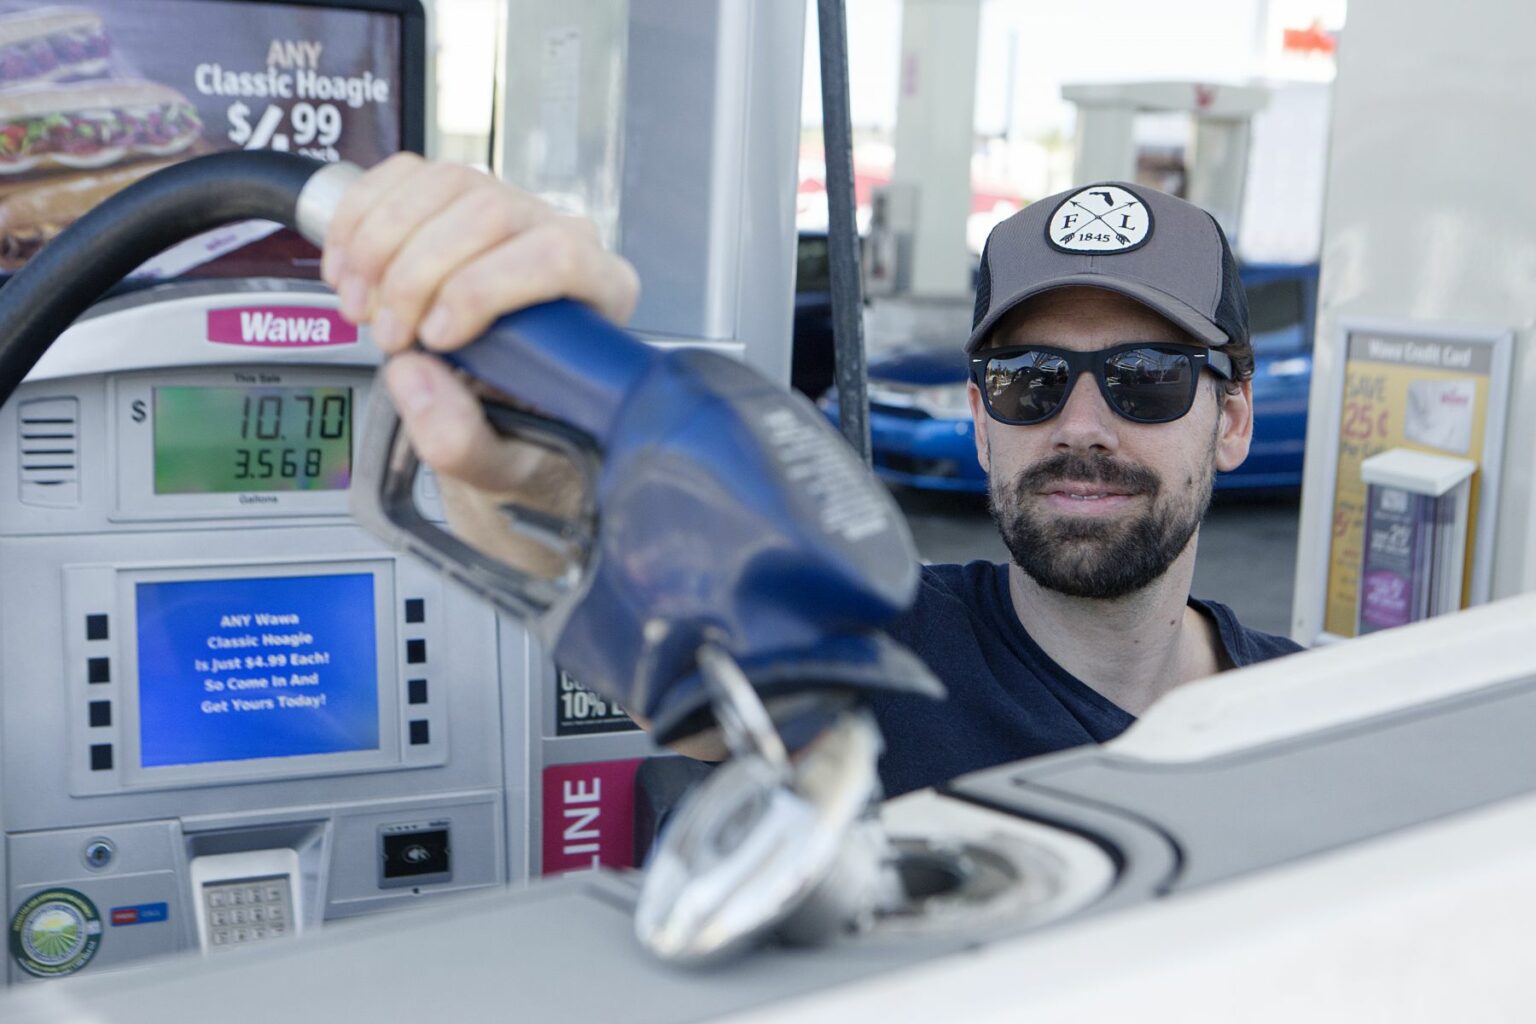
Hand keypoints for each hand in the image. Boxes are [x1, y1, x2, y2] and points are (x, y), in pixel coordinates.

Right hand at [320, 152, 638, 491]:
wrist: (492, 412)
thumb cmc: (515, 431)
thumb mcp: (497, 464)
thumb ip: (462, 440)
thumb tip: (415, 375)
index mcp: (600, 293)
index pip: (558, 255)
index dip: (483, 288)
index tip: (436, 338)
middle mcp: (562, 237)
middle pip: (490, 212)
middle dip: (417, 274)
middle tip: (388, 336)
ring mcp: (509, 209)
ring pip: (444, 185)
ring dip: (381, 245)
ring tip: (363, 307)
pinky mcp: (456, 198)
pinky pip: (405, 175)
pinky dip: (359, 220)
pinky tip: (347, 270)